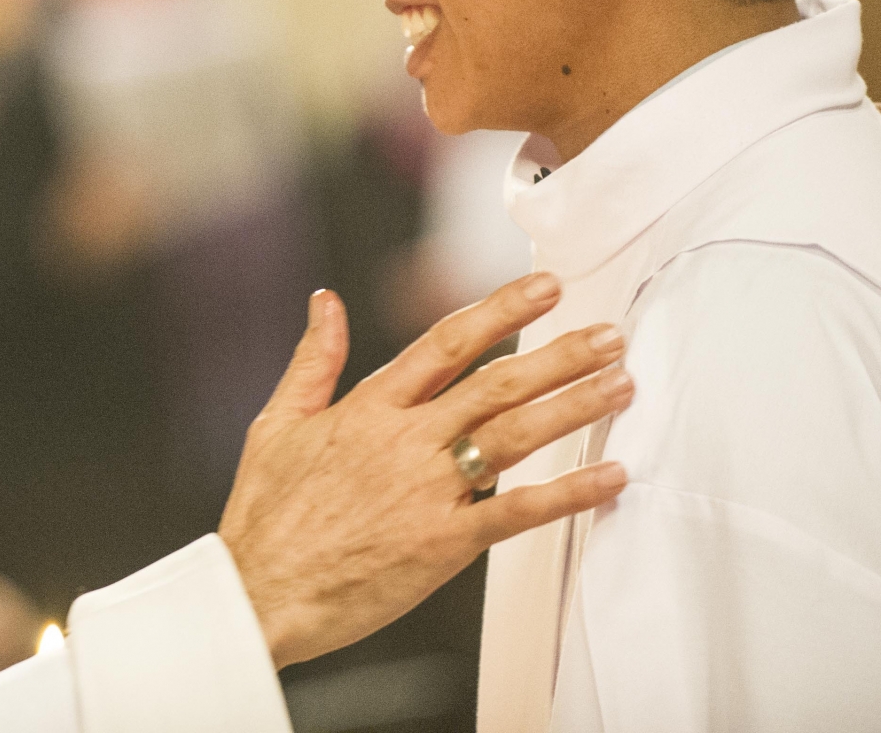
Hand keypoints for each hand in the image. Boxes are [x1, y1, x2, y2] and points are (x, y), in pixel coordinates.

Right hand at [218, 274, 630, 668]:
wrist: (259, 594)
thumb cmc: (264, 515)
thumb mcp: (275, 423)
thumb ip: (313, 359)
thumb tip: (326, 301)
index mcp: (368, 407)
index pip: (446, 343)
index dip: (501, 310)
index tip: (545, 286)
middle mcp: (404, 440)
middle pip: (496, 383)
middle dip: (559, 354)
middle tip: (608, 333)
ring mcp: (426, 490)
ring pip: (514, 435)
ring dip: (574, 407)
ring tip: (621, 385)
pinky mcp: (442, 543)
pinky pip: (517, 511)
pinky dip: (568, 494)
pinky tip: (609, 477)